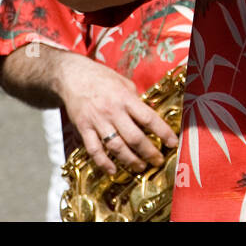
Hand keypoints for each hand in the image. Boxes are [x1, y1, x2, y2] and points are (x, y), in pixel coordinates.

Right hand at [58, 54, 177, 175]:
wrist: (71, 75)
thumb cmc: (100, 77)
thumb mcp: (123, 82)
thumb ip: (135, 99)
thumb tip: (149, 115)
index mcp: (125, 98)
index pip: (148, 118)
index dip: (163, 132)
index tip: (173, 143)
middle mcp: (112, 111)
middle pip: (134, 137)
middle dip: (149, 152)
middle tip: (158, 160)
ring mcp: (97, 121)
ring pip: (116, 147)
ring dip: (131, 160)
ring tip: (141, 166)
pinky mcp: (83, 128)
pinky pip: (94, 149)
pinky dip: (104, 162)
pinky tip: (113, 170)